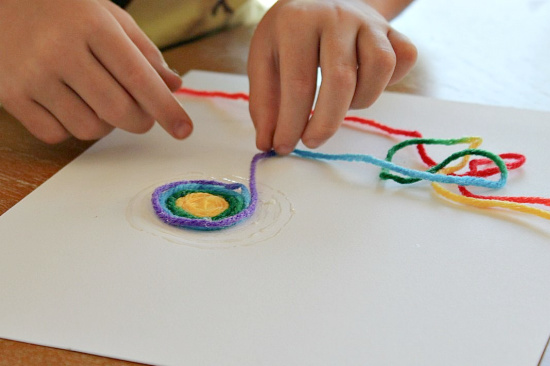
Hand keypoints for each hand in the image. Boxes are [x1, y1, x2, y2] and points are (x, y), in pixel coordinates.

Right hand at [0, 0, 191, 142]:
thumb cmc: (64, 11)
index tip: (184, 130)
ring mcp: (32, 75)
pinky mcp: (11, 95)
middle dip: (140, 120)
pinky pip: (57, 135)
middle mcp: (60, 50)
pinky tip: (68, 103)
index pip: (138, 77)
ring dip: (105, 124)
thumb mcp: (108, 17)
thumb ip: (143, 51)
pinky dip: (70, 128)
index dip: (165, 109)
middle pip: (118, 111)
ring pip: (89, 129)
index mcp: (91, 25)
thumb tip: (172, 86)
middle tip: (141, 113)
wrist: (0, 1)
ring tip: (97, 99)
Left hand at [248, 0, 416, 153]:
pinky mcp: (390, 28)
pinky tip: (365, 85)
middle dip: (326, 123)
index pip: (298, 84)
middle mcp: (336, 17)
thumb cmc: (288, 35)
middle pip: (341, 80)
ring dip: (362, 99)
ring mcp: (368, 21)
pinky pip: (404, 57)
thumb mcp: (264, 59)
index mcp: (298, 22)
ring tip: (339, 104)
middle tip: (311, 141)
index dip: (291, 124)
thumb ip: (264, 103)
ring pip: (380, 67)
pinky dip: (390, 80)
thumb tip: (268, 144)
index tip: (283, 148)